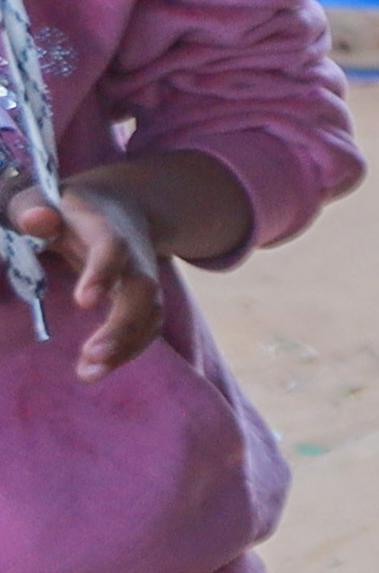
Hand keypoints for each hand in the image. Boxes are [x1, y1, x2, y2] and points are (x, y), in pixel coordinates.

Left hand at [7, 177, 173, 377]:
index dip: (102, 274)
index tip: (84, 303)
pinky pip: (145, 331)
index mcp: (108, 229)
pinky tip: (94, 370)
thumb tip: (35, 222)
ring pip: (149, 316)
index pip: (112, 249)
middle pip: (142, 291)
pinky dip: (125, 353)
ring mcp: (145, 282)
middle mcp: (136, 259)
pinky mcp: (145, 303)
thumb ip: (34, 208)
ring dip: (125, 348)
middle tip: (92, 355)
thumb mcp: (46, 198)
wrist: (123, 209)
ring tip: (89, 374)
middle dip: (122, 326)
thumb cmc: (70, 208)